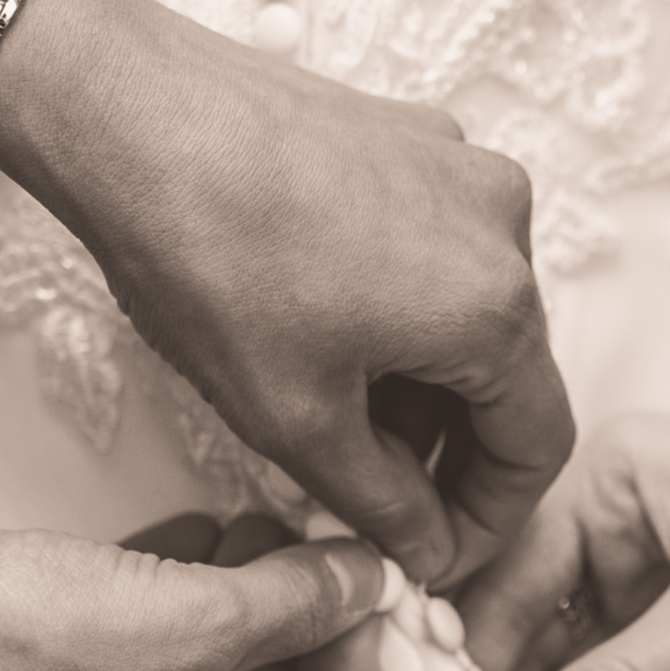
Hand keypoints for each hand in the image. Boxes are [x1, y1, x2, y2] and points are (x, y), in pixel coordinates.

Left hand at [0, 0, 571, 588]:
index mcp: (497, 305)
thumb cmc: (208, 259)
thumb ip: (383, 504)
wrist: (131, 115)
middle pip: (507, 373)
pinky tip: (316, 326)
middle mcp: (503, 225)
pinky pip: (433, 246)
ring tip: (328, 412)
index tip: (437, 555)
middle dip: (445, 449)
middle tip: (371, 501)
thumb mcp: (297, 419)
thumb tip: (428, 550)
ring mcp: (459, 167)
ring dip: (417, 379)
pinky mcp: (412, 135)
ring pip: (466, 309)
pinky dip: (397, 305)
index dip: (491, 520)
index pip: (538, 443)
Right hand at [0, 524, 385, 670]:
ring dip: (224, 616)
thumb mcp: (191, 618)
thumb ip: (295, 604)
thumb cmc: (24, 651)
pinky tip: (181, 542)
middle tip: (312, 559)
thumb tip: (365, 584)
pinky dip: (157, 620)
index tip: (363, 606)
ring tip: (250, 530)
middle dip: (284, 638)